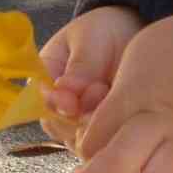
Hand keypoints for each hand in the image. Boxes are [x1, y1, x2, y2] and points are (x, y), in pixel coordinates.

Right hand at [38, 4, 143, 146]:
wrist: (132, 32)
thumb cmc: (103, 30)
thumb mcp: (88, 38)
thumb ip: (79, 65)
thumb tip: (65, 92)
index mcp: (44, 78)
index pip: (40, 101)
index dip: (55, 106)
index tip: (73, 103)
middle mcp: (56, 105)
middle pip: (60, 126)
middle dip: (82, 116)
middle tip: (101, 92)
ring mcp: (78, 121)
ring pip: (82, 139)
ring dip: (99, 124)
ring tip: (114, 96)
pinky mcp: (100, 131)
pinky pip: (103, 142)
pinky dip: (114, 131)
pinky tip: (125, 113)